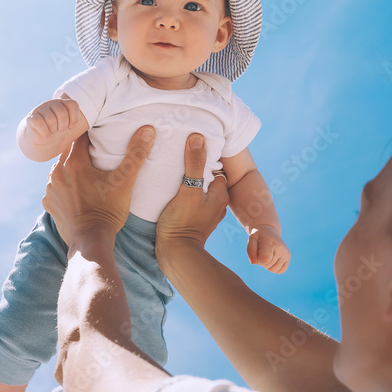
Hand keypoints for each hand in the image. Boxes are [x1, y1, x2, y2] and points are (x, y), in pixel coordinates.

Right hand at [24, 98, 81, 148]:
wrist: (43, 137)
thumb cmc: (58, 129)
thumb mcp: (68, 126)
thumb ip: (73, 121)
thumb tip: (71, 124)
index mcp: (62, 102)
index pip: (72, 104)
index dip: (74, 118)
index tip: (70, 126)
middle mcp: (52, 103)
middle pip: (62, 113)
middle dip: (63, 126)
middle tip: (59, 130)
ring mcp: (41, 108)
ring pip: (51, 119)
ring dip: (53, 131)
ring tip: (52, 133)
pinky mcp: (31, 117)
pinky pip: (39, 123)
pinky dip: (45, 133)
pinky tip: (46, 136)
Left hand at [42, 126, 154, 245]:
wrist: (90, 242)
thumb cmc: (108, 211)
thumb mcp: (124, 181)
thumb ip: (135, 154)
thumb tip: (148, 130)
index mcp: (74, 162)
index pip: (80, 137)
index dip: (91, 134)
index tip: (100, 134)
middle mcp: (57, 172)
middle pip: (68, 152)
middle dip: (81, 151)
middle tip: (96, 152)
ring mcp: (50, 189)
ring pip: (60, 169)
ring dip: (71, 168)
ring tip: (86, 172)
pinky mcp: (49, 203)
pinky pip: (56, 187)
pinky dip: (64, 186)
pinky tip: (76, 191)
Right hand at [155, 134, 229, 260]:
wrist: (175, 254)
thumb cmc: (182, 222)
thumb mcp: (188, 190)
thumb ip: (194, 164)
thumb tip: (198, 137)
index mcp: (220, 194)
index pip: (215, 166)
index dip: (203, 157)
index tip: (189, 148)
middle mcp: (217, 203)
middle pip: (206, 177)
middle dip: (195, 168)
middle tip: (178, 158)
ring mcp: (205, 214)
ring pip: (199, 189)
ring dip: (189, 182)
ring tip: (173, 173)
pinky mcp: (193, 221)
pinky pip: (192, 200)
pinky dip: (184, 194)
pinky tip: (171, 192)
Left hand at [248, 225, 290, 273]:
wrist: (270, 232)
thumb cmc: (259, 237)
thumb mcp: (251, 239)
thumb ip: (250, 250)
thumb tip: (253, 262)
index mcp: (270, 242)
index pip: (265, 259)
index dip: (258, 260)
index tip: (257, 253)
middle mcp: (281, 248)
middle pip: (267, 265)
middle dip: (261, 262)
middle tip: (262, 252)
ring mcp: (286, 253)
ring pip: (274, 270)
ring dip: (267, 265)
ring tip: (267, 255)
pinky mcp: (288, 258)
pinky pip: (280, 271)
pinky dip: (274, 268)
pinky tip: (272, 259)